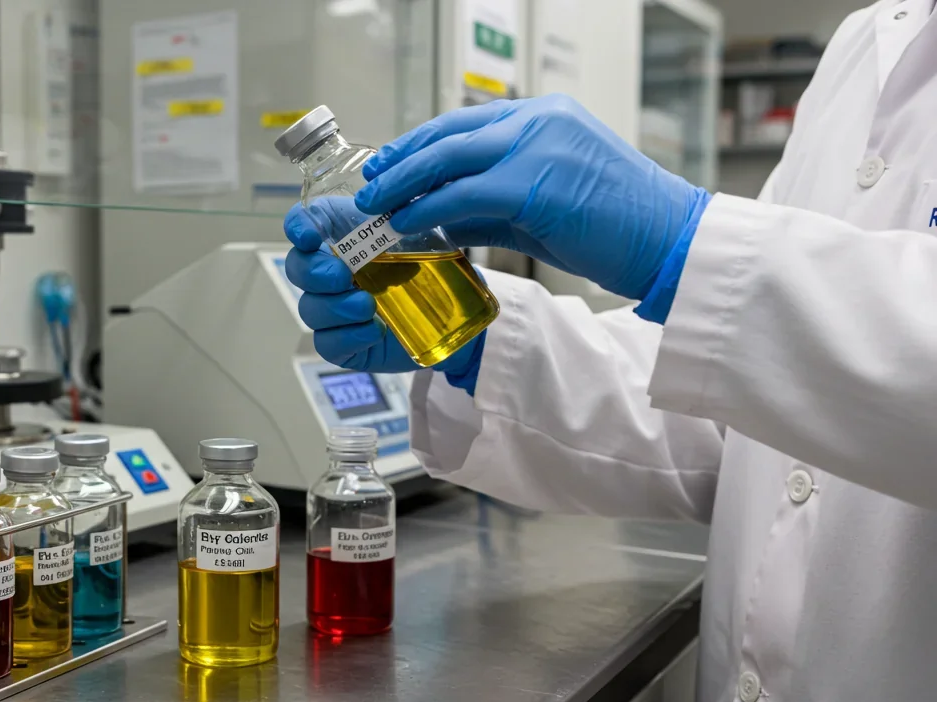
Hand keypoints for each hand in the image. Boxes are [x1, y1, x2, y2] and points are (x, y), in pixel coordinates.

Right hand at [283, 201, 483, 385]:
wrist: (450, 311)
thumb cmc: (429, 264)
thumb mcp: (419, 230)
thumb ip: (403, 212)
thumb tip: (395, 198)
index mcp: (341, 235)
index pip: (303, 223)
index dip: (297, 227)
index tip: (309, 237)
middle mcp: (329, 270)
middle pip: (297, 268)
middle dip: (314, 273)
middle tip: (343, 276)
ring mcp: (332, 309)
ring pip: (309, 308)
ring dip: (335, 306)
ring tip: (368, 306)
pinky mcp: (343, 342)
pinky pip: (327, 343)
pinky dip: (349, 336)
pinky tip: (375, 329)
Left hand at [355, 95, 709, 300]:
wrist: (672, 243)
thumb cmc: (619, 228)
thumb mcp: (550, 200)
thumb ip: (498, 198)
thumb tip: (445, 211)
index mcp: (547, 116)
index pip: (466, 122)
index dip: (421, 143)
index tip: (390, 162)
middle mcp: (540, 120)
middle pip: (449, 133)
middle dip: (402, 160)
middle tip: (370, 183)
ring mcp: (538, 146)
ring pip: (449, 159)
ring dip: (404, 185)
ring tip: (375, 207)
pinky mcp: (534, 182)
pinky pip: (462, 195)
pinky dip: (428, 210)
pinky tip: (407, 225)